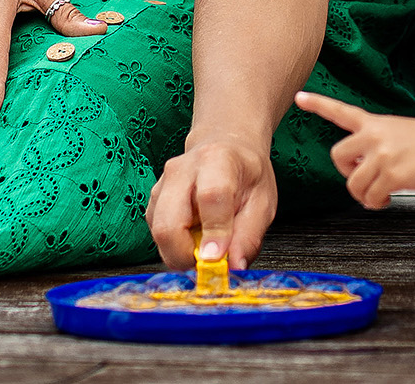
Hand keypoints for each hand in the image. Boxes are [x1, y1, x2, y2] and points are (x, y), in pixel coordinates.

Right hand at [146, 134, 278, 270]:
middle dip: (187, 256)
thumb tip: (234, 266)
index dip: (214, 233)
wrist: (225, 148)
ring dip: (181, 252)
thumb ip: (248, 236)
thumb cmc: (245, 174)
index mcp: (216, 160)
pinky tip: (194, 235)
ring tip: (206, 243)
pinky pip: (156, 235)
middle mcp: (181, 170)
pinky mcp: (153, 201)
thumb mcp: (262, 202)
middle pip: (169, 224)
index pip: (210, 198)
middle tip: (211, 262)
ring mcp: (162, 185)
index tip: (219, 259)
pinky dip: (175, 246)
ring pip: (159, 234)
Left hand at [296, 91, 414, 208]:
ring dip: (364, 195)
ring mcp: (382, 154)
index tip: (300, 97)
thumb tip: (360, 168)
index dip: (317, 104)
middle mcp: (374, 136)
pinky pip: (371, 197)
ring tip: (379, 193)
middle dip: (347, 173)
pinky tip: (388, 197)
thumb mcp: (396, 131)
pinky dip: (377, 203)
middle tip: (362, 179)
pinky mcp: (392, 174)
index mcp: (374, 123)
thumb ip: (374, 144)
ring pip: (353, 184)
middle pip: (337, 157)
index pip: (340, 111)